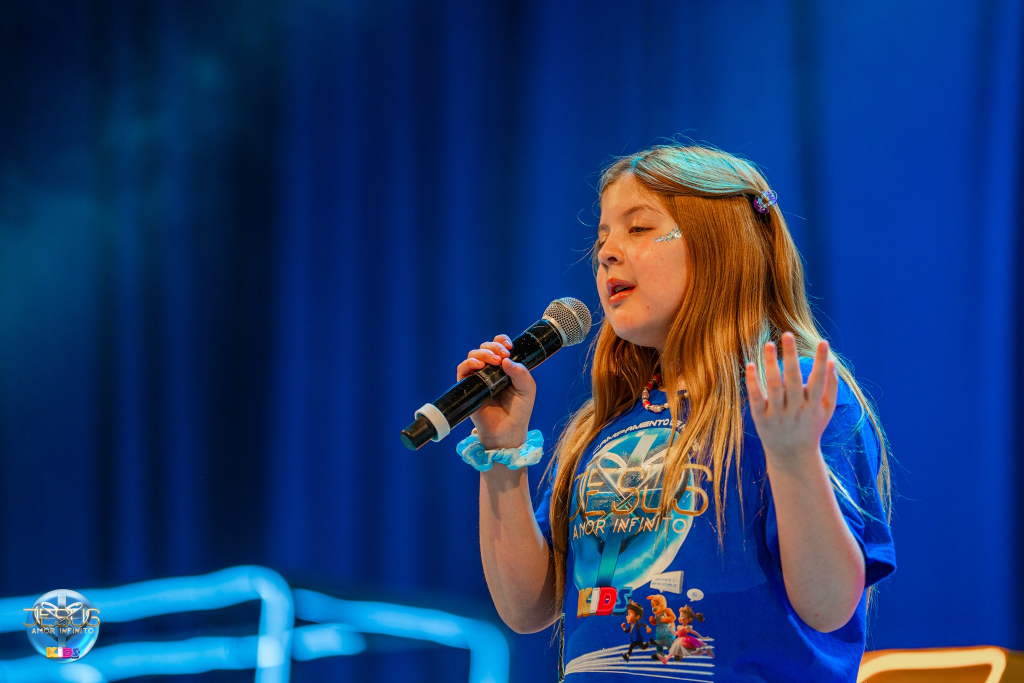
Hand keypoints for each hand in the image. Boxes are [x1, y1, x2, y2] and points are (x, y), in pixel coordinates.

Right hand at [456, 335, 535, 449]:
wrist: (508, 430)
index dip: (501, 341)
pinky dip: (469, 363)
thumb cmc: (519, 410)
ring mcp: (478, 378)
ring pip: (473, 356)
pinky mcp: (468, 388)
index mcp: (504, 367)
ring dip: (483, 353)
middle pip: (485, 348)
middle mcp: (490, 370)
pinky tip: (479, 365)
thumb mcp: (527, 389)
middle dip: (493, 347)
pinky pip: (462, 370)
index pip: (499, 346)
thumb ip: (521, 373)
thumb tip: (506, 360)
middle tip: (503, 355)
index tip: (508, 346)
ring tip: (495, 361)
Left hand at [744, 332, 838, 471]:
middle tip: (788, 334)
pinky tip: (750, 365)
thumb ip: (832, 388)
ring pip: (774, 386)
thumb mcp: (826, 411)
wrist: (792, 456)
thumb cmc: (810, 427)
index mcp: (813, 406)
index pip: (819, 380)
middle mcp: (796, 409)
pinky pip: (755, 397)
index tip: (823, 342)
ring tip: (769, 344)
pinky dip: (752, 382)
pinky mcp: (761, 418)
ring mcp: (777, 414)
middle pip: (794, 380)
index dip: (821, 361)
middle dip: (792, 357)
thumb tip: (831, 362)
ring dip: (771, 364)